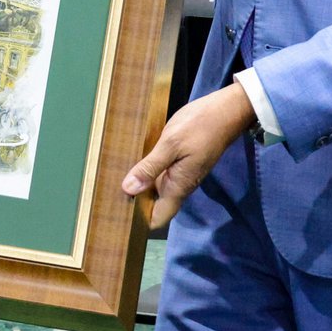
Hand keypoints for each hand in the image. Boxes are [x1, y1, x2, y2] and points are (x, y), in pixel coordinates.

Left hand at [121, 82, 255, 228]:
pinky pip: (160, 171)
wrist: (225, 111)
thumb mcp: (171, 144)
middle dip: (134, 199)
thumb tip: (128, 189)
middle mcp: (179, 184)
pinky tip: (130, 157)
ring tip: (111, 173)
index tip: (119, 212)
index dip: (139, 219)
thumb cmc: (199, 127)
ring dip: (138, 182)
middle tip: (106, 188)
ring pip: (155, 186)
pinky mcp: (179, 160)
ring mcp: (180, 172)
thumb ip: (150, 167)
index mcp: (178, 186)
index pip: (158, 217)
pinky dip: (146, 168)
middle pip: (154, 203)